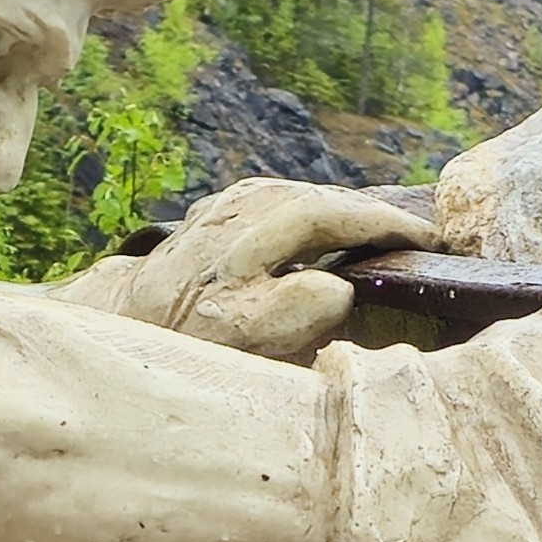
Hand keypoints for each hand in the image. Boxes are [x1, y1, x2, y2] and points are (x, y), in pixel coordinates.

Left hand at [66, 179, 437, 361]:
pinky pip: (275, 204)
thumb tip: (337, 287)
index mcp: (249, 234)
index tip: (429, 241)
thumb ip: (295, 309)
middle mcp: (235, 211)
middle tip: (422, 238)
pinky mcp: (208, 220)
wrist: (111, 333)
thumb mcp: (243, 340)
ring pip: (298, 196)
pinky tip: (323, 232)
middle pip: (320, 200)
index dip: (385, 226)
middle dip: (372, 215)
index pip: (333, 215)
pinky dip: (309, 213)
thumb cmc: (182, 344)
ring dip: (342, 212)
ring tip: (384, 234)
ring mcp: (219, 211)